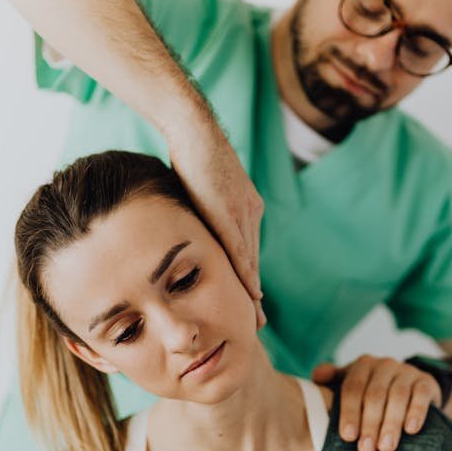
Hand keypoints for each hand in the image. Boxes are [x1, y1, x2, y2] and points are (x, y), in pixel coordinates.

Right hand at [167, 123, 265, 327]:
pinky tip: (250, 292)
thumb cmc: (192, 153)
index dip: (249, 277)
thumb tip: (192, 230)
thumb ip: (204, 212)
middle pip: (253, 261)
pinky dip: (245, 273)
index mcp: (247, 207)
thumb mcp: (202, 190)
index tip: (252, 302)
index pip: (248, 250)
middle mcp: (250, 212)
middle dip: (254, 292)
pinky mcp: (228, 212)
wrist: (193, 129)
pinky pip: (239, 249)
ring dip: (252, 290)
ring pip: (249, 260)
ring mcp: (242, 212)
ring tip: (255, 317)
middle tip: (259, 321)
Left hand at [312, 356, 441, 450]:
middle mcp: (384, 365)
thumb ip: (332, 381)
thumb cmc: (372, 392)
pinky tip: (411, 430)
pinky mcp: (426, 382)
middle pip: (374, 395)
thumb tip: (316, 376)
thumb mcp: (352, 384)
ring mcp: (406, 372)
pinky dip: (416, 412)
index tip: (347, 437)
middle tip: (366, 450)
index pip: (352, 388)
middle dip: (369, 424)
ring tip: (386, 448)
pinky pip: (421, 395)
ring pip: (397, 396)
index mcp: (362, 365)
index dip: (349, 412)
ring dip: (391, 424)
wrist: (411, 387)